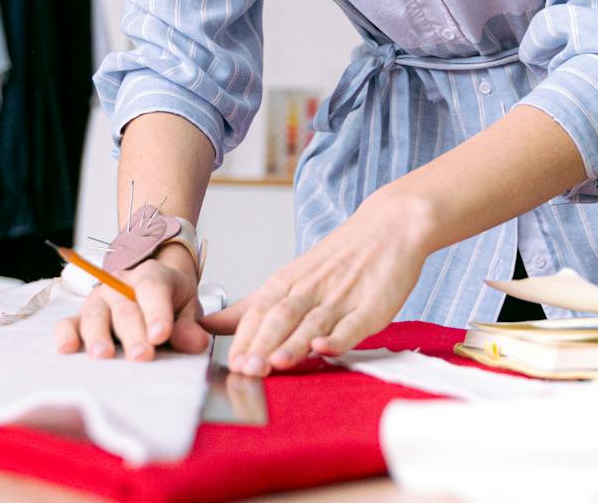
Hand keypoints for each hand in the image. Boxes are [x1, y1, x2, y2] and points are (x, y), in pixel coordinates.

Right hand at [52, 245, 210, 361]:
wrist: (154, 289)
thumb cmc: (171, 304)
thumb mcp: (187, 309)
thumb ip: (189, 326)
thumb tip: (194, 342)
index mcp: (151, 275)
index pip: (153, 287)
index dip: (157, 311)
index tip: (161, 335)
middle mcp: (120, 284)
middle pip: (124, 306)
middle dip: (133, 333)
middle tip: (141, 356)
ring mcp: (98, 299)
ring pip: (95, 315)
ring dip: (98, 336)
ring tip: (104, 356)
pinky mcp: (80, 317)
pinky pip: (67, 323)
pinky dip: (66, 335)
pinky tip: (67, 349)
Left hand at [199, 191, 430, 375]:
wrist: (389, 226)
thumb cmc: (338, 259)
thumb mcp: (290, 277)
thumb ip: (251, 307)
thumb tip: (208, 325)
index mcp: (289, 282)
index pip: (258, 310)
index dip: (243, 337)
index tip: (229, 363)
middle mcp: (311, 289)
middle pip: (280, 316)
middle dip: (261, 344)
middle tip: (245, 370)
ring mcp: (342, 298)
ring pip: (312, 322)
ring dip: (292, 344)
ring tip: (274, 365)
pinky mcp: (373, 306)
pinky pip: (353, 324)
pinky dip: (338, 337)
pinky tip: (324, 348)